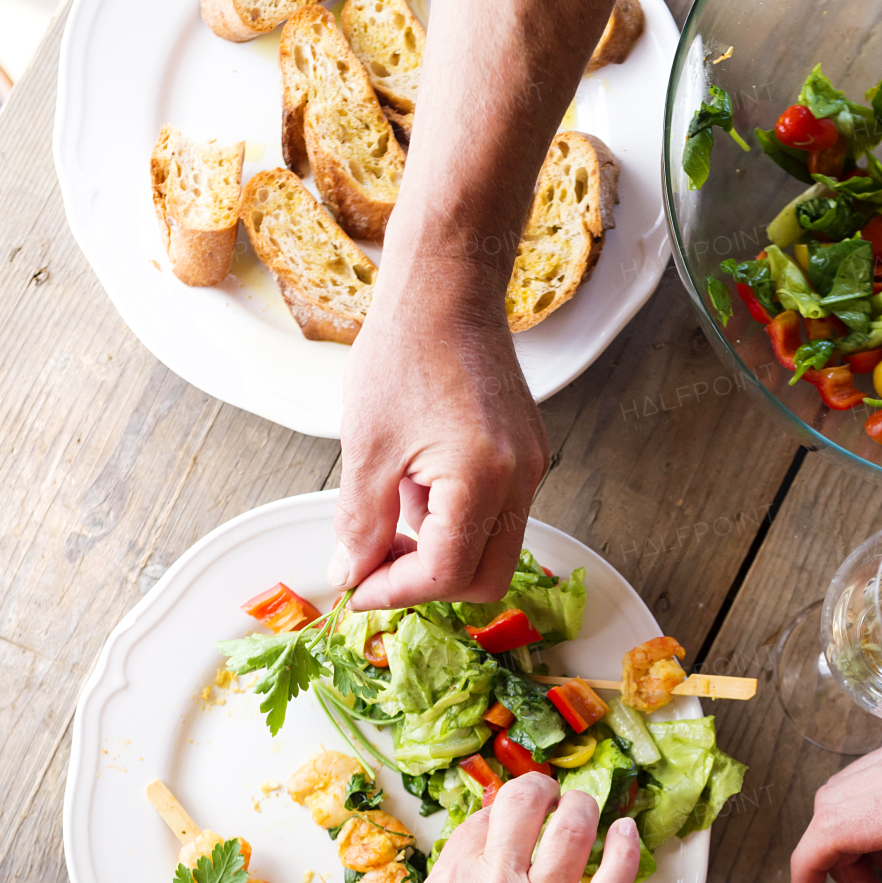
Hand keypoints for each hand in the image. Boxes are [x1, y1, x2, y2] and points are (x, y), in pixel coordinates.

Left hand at [333, 262, 548, 608]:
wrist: (447, 291)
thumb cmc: (404, 351)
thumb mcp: (365, 446)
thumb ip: (359, 523)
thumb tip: (350, 575)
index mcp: (482, 477)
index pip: (446, 574)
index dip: (394, 591)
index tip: (355, 588)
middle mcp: (520, 479)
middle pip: (485, 581)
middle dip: (427, 584)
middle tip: (376, 565)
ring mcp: (531, 470)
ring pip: (493, 553)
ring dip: (440, 553)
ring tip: (393, 514)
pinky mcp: (528, 458)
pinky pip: (497, 517)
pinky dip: (455, 524)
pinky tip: (417, 490)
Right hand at [398, 775, 641, 882]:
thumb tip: (477, 844)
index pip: (484, 818)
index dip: (503, 807)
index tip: (514, 810)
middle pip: (525, 805)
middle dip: (542, 789)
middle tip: (551, 795)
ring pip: (572, 831)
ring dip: (582, 809)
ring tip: (583, 810)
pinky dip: (624, 852)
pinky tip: (627, 834)